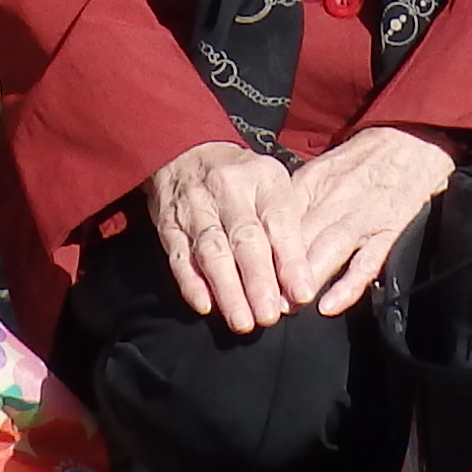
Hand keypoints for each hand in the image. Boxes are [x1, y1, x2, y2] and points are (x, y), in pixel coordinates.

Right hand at [146, 141, 301, 333]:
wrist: (184, 151)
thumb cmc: (242, 179)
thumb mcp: (273, 186)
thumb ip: (289, 230)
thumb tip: (301, 285)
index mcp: (262, 178)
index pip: (279, 221)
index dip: (290, 260)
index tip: (302, 294)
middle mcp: (227, 189)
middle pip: (244, 238)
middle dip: (258, 280)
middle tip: (269, 316)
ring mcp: (195, 207)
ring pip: (211, 251)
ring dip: (227, 289)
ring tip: (242, 321)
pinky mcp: (168, 224)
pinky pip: (178, 255)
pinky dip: (190, 282)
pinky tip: (204, 305)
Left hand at [269, 126, 456, 318]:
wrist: (411, 140)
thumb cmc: (362, 158)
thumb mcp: (321, 167)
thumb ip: (295, 198)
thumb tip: (264, 229)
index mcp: (312, 184)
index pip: (277, 221)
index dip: (259, 250)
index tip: (243, 274)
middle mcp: (333, 200)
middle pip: (298, 240)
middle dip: (276, 272)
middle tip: (257, 302)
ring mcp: (363, 217)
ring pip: (327, 251)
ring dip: (305, 280)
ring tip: (286, 309)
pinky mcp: (389, 232)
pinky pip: (366, 263)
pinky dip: (348, 286)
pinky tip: (330, 306)